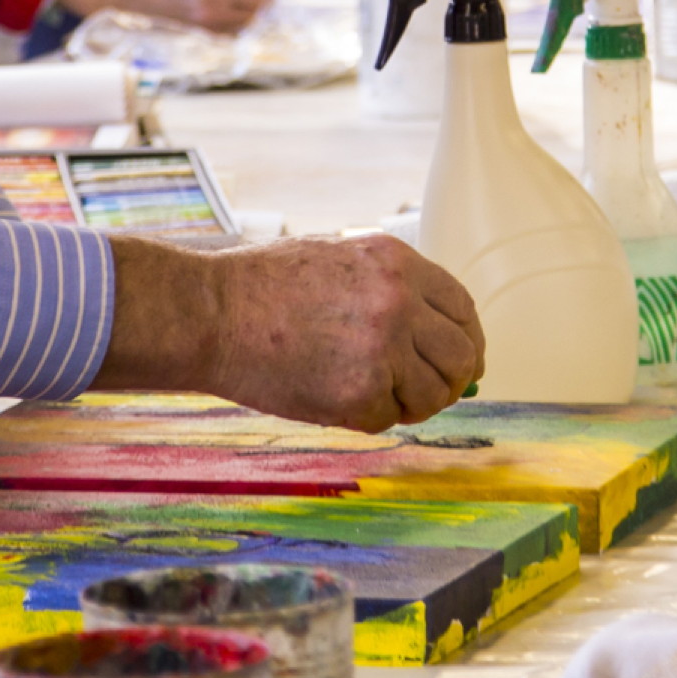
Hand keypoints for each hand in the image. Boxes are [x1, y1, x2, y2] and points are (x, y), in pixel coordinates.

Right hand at [101, 234, 483, 429]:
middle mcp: (398, 301)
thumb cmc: (262, 287)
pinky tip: (331, 396)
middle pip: (460, 355)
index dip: (466, 341)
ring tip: (369, 394)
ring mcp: (382, 348)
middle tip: (426, 393)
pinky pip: (386, 418)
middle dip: (450, 381)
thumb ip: (391, 289)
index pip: (463, 308)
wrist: (210, 314)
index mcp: (397, 262)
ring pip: (430, 394)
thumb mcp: (339, 259)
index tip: (460, 360)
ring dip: (408, 404)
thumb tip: (438, 338)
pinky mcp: (358, 392)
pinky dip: (366, 417)